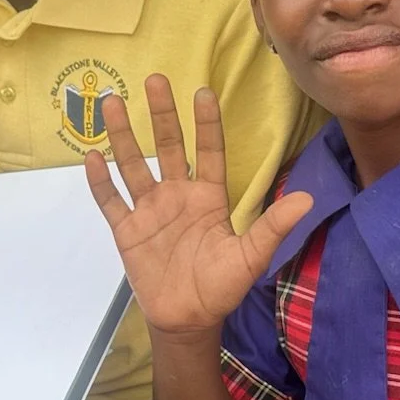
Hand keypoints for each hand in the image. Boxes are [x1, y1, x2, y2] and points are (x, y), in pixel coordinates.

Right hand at [82, 75, 314, 337]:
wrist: (187, 320)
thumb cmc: (221, 287)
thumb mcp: (251, 257)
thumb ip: (273, 226)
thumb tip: (308, 199)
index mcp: (207, 197)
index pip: (208, 151)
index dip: (206, 123)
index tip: (203, 91)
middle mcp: (176, 195)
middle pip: (167, 147)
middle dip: (161, 114)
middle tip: (154, 78)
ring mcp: (148, 211)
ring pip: (133, 165)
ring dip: (123, 135)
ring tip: (112, 102)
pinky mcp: (126, 230)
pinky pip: (111, 201)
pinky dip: (101, 181)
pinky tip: (91, 156)